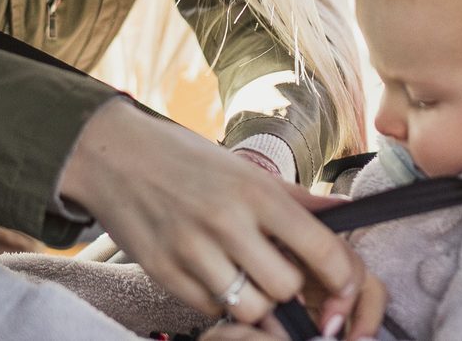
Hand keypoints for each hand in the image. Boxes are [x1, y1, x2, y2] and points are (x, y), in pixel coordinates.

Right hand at [60, 100, 381, 335]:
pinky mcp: (162, 270)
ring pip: (248, 307)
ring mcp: (191, 248)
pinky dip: (216, 300)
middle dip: (288, 288)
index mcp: (255, 190)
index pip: (319, 247)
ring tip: (245, 278)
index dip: (341, 277)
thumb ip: (297, 198)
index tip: (343, 286)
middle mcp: (226, 220)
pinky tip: (210, 275)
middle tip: (279, 275)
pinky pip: (208, 307)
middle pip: (285, 287)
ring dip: (254, 301)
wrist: (113, 154)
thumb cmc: (185, 159)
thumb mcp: (244, 168)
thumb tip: (348, 210)